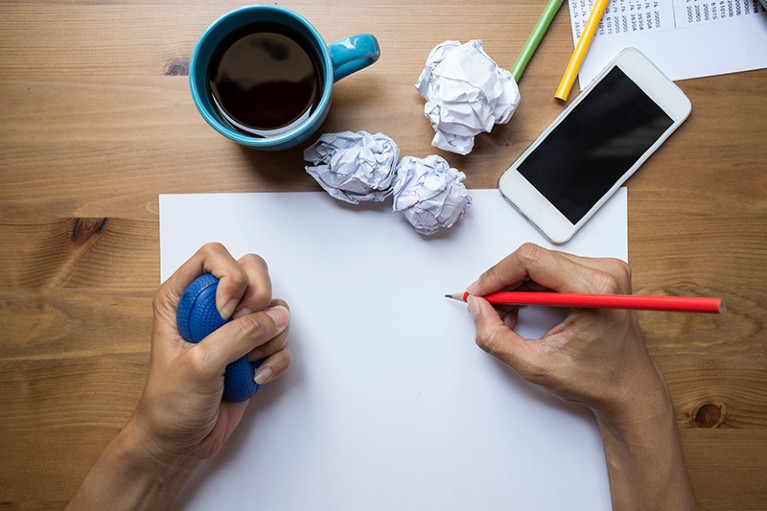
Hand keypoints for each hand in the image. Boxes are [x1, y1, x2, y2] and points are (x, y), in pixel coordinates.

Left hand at [129, 242, 291, 462]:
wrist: (180, 442)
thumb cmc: (169, 403)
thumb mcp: (199, 364)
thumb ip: (239, 335)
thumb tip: (275, 316)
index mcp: (181, 297)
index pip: (214, 256)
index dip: (229, 276)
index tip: (227, 310)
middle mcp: (210, 305)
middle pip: (252, 272)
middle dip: (258, 301)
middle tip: (245, 328)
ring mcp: (234, 326)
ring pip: (273, 306)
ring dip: (268, 336)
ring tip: (244, 361)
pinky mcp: (252, 348)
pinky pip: (281, 338)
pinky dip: (274, 358)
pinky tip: (254, 376)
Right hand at [466, 242, 661, 420]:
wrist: (630, 389)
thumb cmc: (599, 380)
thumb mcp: (537, 366)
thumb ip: (497, 338)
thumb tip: (477, 309)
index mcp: (595, 290)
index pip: (532, 260)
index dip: (497, 275)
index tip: (479, 293)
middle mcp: (605, 273)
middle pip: (534, 259)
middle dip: (504, 283)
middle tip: (488, 309)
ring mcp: (605, 271)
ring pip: (541, 262)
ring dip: (516, 286)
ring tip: (508, 314)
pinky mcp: (600, 275)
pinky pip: (553, 268)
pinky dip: (531, 287)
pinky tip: (524, 307)